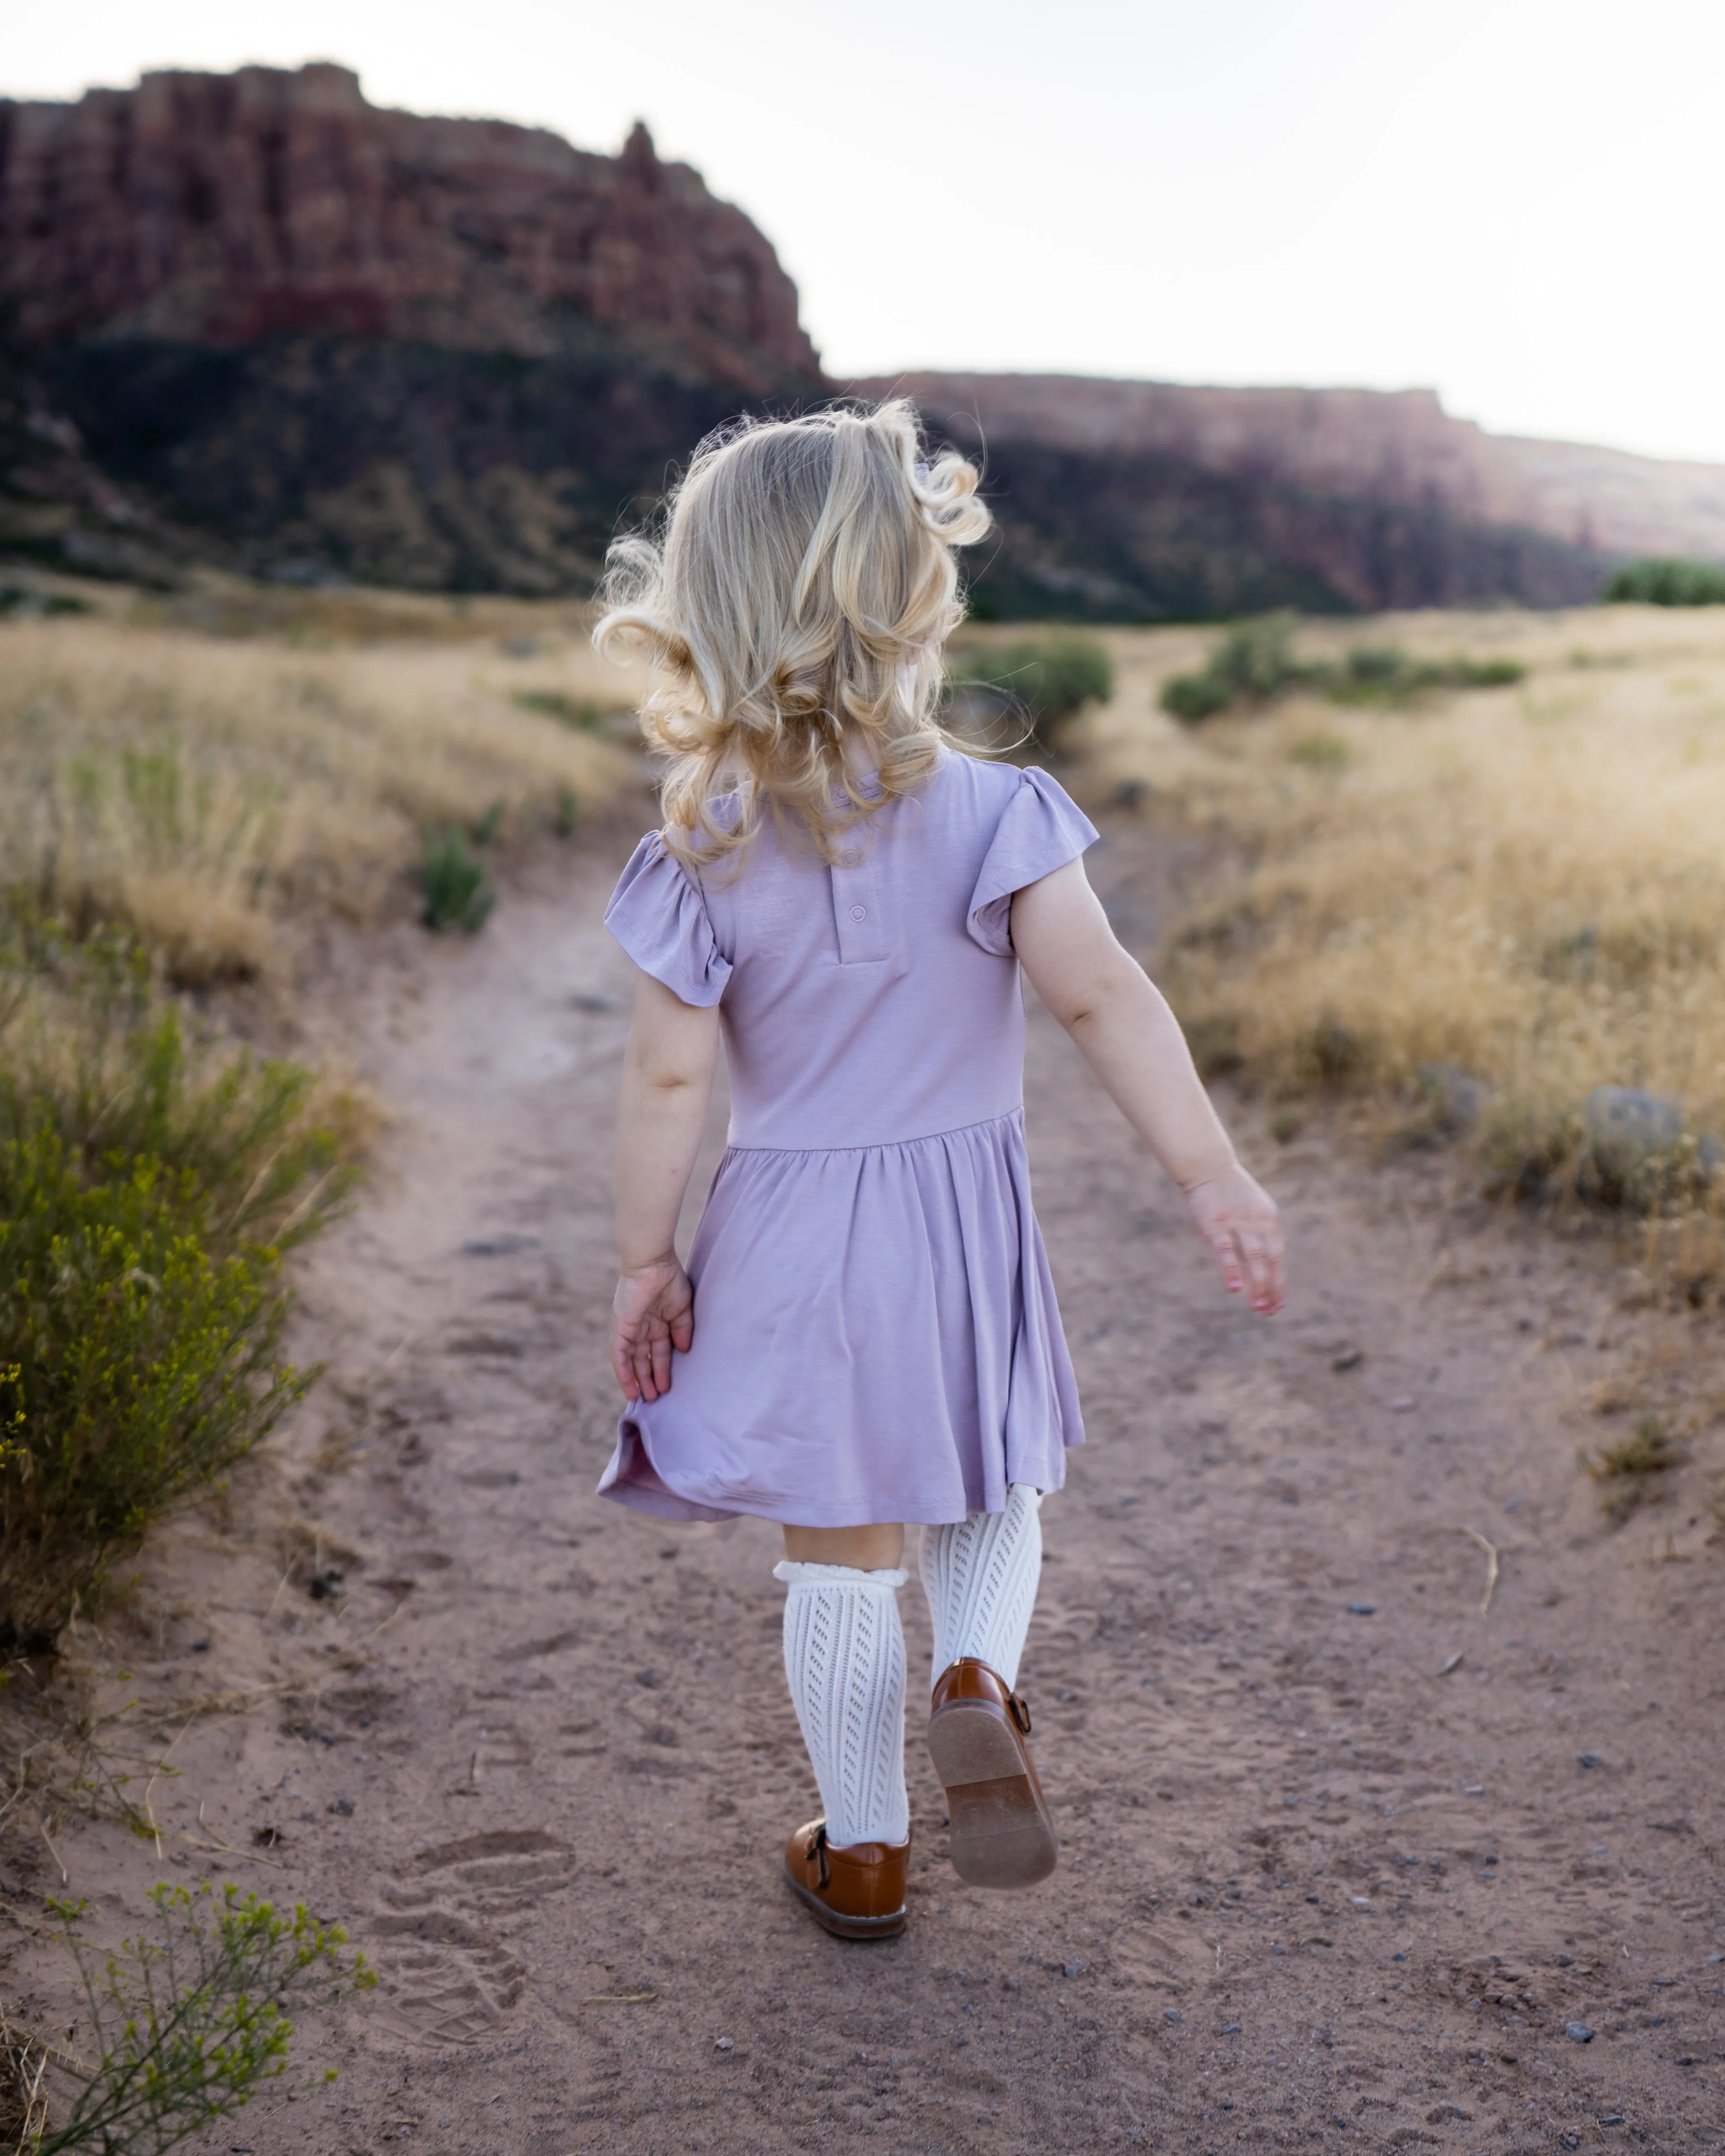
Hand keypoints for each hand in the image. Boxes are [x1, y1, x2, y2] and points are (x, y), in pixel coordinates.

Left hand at [609, 1257, 694, 1402]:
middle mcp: (641, 1327)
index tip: (668, 1386)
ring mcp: (630, 1328)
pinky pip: (619, 1355)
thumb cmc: (669, 1280)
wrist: (652, 1263)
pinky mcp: (621, 1328)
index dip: (662, 1368)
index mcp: (657, 1321)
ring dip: (639, 1379)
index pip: (658, 1351)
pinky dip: (623, 1372)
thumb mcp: (682, 1308)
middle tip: (657, 1398)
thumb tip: (683, 1350)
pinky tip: (629, 1388)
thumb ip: (682, 1329)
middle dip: (650, 1378)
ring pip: (632, 1360)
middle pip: (644, 1359)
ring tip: (648, 1398)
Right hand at [1181, 1163, 1284, 1314]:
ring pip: (1253, 1256)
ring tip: (1257, 1305)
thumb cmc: (1228, 1194)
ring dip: (1257, 1283)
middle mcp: (1258, 1222)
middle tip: (1268, 1311)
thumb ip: (1258, 1236)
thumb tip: (1263, 1268)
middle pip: (1270, 1260)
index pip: (1278, 1257)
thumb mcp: (1249, 1211)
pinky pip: (1225, 1249)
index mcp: (1269, 1221)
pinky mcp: (1215, 1224)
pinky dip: (1231, 1269)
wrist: (1207, 1166)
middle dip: (1271, 1287)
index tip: (1278, 1306)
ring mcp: (1237, 1222)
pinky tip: (1234, 1288)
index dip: (1279, 1283)